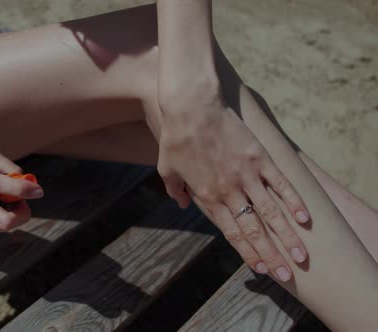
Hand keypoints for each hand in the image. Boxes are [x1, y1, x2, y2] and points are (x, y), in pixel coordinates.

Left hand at [157, 83, 309, 281]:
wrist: (192, 107)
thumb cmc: (176, 138)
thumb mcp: (166, 168)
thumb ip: (175, 190)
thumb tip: (181, 204)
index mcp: (207, 196)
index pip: (231, 231)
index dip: (247, 251)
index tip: (260, 268)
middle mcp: (229, 190)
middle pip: (254, 229)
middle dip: (270, 255)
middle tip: (285, 275)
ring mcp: (246, 174)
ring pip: (271, 212)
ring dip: (287, 235)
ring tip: (301, 255)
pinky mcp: (259, 157)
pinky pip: (280, 183)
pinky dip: (293, 200)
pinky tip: (305, 218)